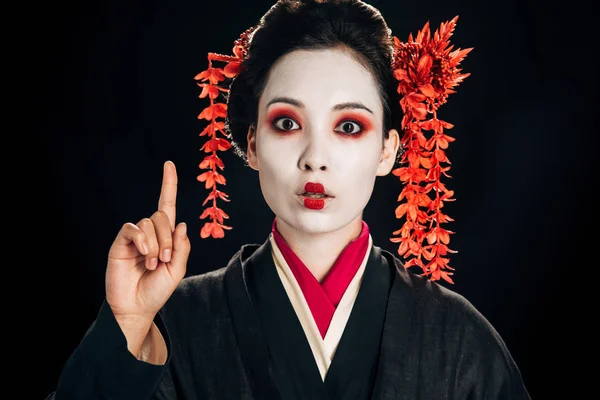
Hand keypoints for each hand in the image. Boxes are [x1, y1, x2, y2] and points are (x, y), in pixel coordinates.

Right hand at [105, 161, 189, 336]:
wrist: (137, 307)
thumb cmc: (157, 290)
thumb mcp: (178, 269)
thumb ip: (182, 246)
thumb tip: (181, 223)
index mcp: (166, 237)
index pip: (167, 205)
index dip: (168, 184)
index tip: (169, 164)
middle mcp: (150, 233)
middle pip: (163, 215)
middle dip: (169, 238)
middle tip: (165, 260)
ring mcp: (135, 237)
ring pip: (149, 222)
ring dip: (157, 244)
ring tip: (152, 264)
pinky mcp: (121, 242)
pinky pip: (133, 229)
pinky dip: (143, 240)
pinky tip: (143, 256)